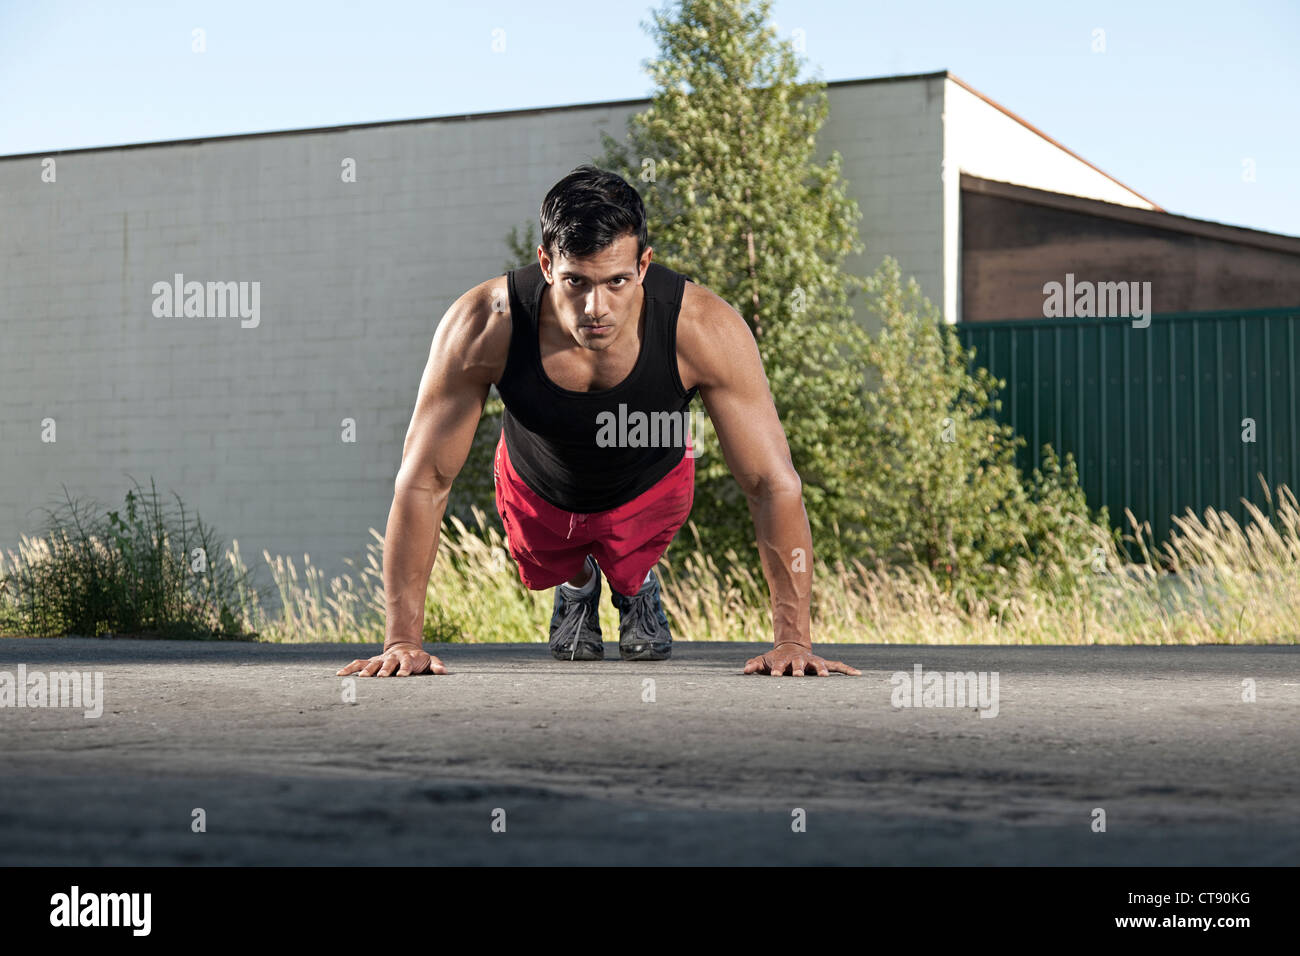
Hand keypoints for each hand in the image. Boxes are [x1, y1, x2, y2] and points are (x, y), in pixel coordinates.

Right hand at [336, 642, 447, 676]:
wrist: (404, 647)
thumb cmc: (419, 659)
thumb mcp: (429, 660)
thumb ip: (437, 665)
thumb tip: (443, 672)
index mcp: (407, 658)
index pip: (406, 664)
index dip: (404, 669)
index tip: (402, 676)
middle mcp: (392, 658)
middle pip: (388, 664)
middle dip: (384, 670)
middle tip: (380, 677)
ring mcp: (381, 660)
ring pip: (372, 664)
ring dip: (367, 671)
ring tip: (360, 679)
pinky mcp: (372, 662)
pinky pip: (359, 664)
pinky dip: (350, 668)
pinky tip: (339, 674)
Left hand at [743, 642, 860, 676]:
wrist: (791, 648)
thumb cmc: (775, 659)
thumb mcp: (763, 661)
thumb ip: (754, 665)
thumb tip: (745, 670)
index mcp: (785, 661)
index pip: (780, 665)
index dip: (777, 670)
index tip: (774, 676)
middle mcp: (800, 661)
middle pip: (799, 665)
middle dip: (799, 670)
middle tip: (798, 676)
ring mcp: (813, 662)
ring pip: (819, 665)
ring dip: (822, 670)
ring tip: (825, 677)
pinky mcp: (824, 664)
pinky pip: (838, 666)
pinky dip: (848, 670)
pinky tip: (859, 675)